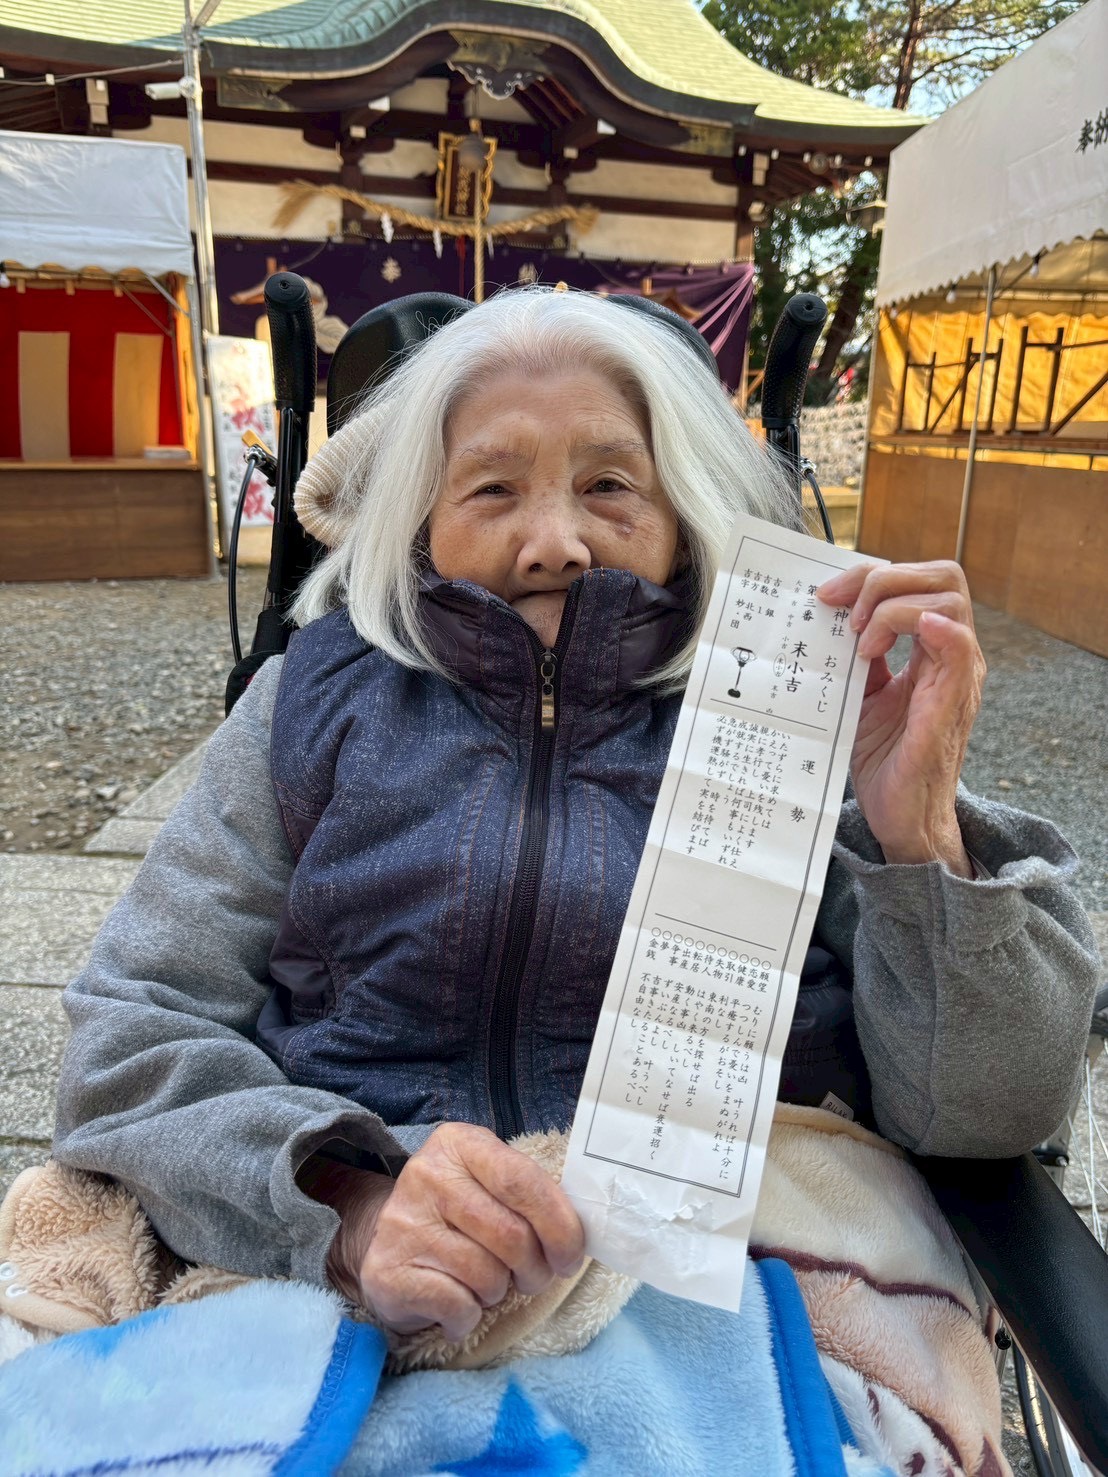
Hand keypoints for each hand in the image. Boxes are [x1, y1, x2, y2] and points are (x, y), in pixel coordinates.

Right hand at [303, 1123, 584, 1341]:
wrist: (382, 1241)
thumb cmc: (459, 1216)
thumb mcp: (491, 1187)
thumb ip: (531, 1197)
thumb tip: (581, 1235)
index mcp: (460, 1144)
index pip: (524, 1183)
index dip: (560, 1226)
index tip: (571, 1257)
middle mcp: (426, 1175)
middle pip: (511, 1236)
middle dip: (535, 1270)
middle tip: (530, 1277)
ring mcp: (402, 1223)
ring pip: (487, 1276)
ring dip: (499, 1292)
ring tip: (483, 1283)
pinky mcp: (387, 1272)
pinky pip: (459, 1307)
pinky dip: (469, 1316)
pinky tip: (457, 1303)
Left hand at [816, 560, 985, 876]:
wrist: (899, 817)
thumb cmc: (882, 760)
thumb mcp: (857, 695)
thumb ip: (852, 656)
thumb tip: (823, 616)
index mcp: (930, 648)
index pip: (917, 582)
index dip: (871, 575)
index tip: (825, 595)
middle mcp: (950, 655)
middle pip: (941, 576)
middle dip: (882, 577)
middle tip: (837, 606)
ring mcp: (956, 676)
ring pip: (948, 599)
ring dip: (891, 606)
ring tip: (858, 641)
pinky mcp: (950, 703)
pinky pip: (958, 646)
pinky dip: (926, 626)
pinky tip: (880, 640)